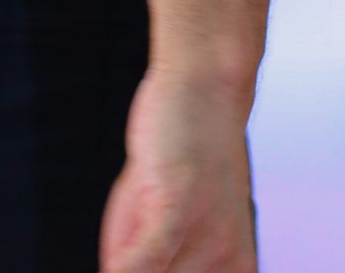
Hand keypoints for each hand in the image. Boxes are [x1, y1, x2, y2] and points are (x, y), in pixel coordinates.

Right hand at [99, 74, 256, 272]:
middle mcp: (228, 265)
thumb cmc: (181, 168)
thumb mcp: (156, 233)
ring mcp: (208, 236)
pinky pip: (149, 260)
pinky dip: (128, 270)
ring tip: (131, 240)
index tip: (152, 271)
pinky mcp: (183, 204)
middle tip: (143, 258)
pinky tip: (117, 268)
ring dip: (128, 267)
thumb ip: (137, 267)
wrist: (207, 90)